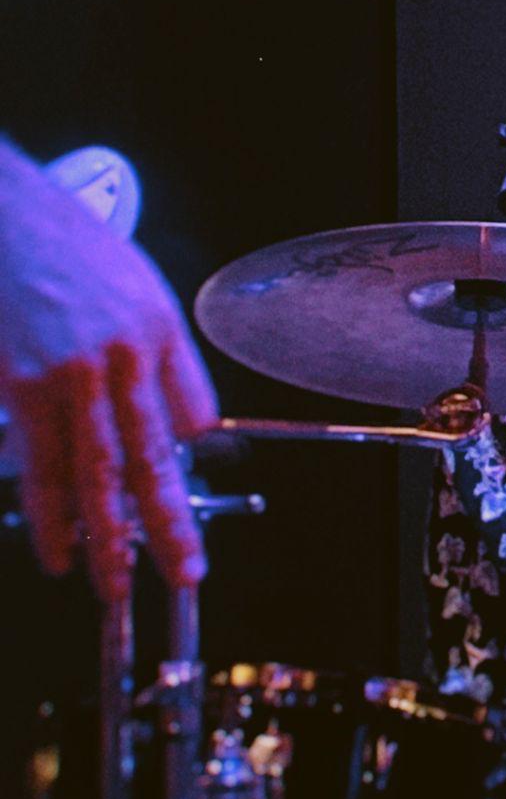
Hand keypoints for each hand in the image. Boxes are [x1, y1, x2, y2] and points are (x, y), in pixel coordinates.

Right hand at [0, 140, 217, 599]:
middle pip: (153, 454)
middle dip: (167, 522)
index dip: (192, 463)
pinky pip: (41, 461)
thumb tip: (188, 424)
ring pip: (97, 469)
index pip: (192, 412)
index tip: (192, 504)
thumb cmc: (68, 250)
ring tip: (115, 581)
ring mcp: (71, 373)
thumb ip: (163, 358)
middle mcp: (122, 355)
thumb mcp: (141, 290)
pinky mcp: (22, 384)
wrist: (2, 217)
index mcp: (158, 331)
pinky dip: (50, 510)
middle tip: (183, 571)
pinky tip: (58, 545)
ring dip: (108, 533)